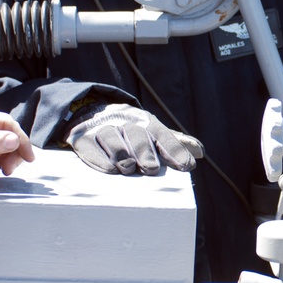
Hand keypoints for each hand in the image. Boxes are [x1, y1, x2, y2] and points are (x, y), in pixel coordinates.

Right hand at [63, 103, 202, 175]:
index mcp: (144, 121)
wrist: (88, 112)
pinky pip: (89, 146)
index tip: (187, 166)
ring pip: (112, 137)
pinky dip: (99, 158)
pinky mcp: (82, 137)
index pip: (162, 134)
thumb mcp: (150, 132)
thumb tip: (200, 152)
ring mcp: (102, 128)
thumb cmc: (127, 130)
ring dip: (121, 153)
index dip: (175, 149)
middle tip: (151, 169)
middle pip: (136, 134)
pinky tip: (108, 170)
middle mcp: (124, 122)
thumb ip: (173, 142)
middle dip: (145, 151)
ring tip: (128, 169)